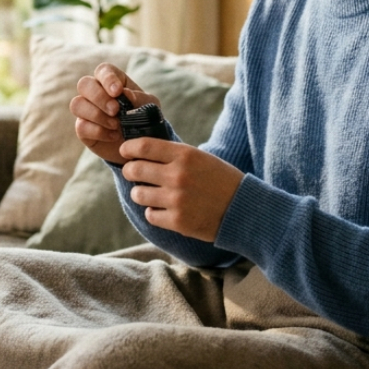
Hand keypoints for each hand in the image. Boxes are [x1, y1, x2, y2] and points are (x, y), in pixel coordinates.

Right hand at [69, 62, 158, 163]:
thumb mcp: (148, 107)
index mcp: (112, 82)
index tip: (117, 92)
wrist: (140, 145)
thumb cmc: (144, 120)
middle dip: (99, 97)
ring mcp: (86, 111)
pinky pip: (81, 126)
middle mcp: (95, 93)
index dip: (107, 79)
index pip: (103, 71)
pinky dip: (98, 131)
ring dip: (97, 114)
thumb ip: (139, 98)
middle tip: (115, 110)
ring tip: (116, 125)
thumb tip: (125, 93)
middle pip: (84, 84)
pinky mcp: (83, 129)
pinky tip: (113, 136)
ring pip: (77, 104)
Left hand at [119, 139, 243, 241]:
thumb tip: (139, 152)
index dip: (128, 148)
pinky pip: (150, 215)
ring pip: (138, 194)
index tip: (125, 151)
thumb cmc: (220, 180)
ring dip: (141, 193)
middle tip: (134, 173)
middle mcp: (178, 175)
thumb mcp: (200, 157)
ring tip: (151, 193)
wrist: (244, 209)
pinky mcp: (177, 221)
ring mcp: (177, 199)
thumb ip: (172, 154)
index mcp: (184, 155)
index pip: (142, 146)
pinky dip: (154, 212)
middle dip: (130, 171)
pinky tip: (164, 209)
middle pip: (134, 170)